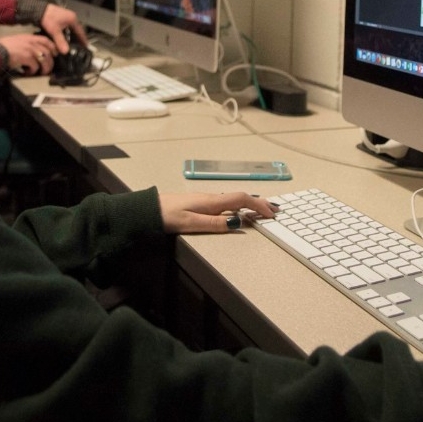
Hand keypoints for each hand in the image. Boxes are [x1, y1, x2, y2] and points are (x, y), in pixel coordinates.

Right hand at [0, 33, 56, 75]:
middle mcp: (30, 42)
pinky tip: (27, 73)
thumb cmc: (2, 47)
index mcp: (28, 37)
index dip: (53, 47)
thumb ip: (26, 44)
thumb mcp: (16, 41)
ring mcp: (29, 49)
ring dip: (44, 68)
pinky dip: (33, 71)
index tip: (55, 54)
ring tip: (40, 73)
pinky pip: (35, 66)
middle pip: (47, 52)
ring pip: (44, 60)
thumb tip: (34, 53)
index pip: (45, 40)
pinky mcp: (26, 57)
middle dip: (50, 62)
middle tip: (48, 69)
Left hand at [38, 5, 87, 54]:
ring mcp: (66, 17)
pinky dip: (66, 33)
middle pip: (77, 30)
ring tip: (71, 43)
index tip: (85, 45)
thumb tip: (65, 51)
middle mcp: (71, 17)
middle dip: (77, 38)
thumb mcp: (55, 31)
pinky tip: (64, 37)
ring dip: (71, 35)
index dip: (83, 39)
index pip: (81, 31)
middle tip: (79, 45)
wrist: (38, 10)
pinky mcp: (61, 17)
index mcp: (72, 19)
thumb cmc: (47, 17)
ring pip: (71, 29)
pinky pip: (67, 27)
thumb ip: (60, 42)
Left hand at [158, 191, 278, 233]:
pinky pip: (225, 203)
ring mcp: (205, 200)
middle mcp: (210, 198)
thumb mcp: (190, 223)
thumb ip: (214, 223)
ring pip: (233, 200)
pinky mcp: (199, 204)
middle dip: (258, 203)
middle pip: (240, 198)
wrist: (147, 210)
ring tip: (262, 210)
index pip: (240, 199)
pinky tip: (238, 210)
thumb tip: (237, 222)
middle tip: (274, 210)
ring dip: (249, 204)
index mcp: (211, 201)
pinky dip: (238, 205)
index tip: (271, 213)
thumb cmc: (167, 216)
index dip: (258, 205)